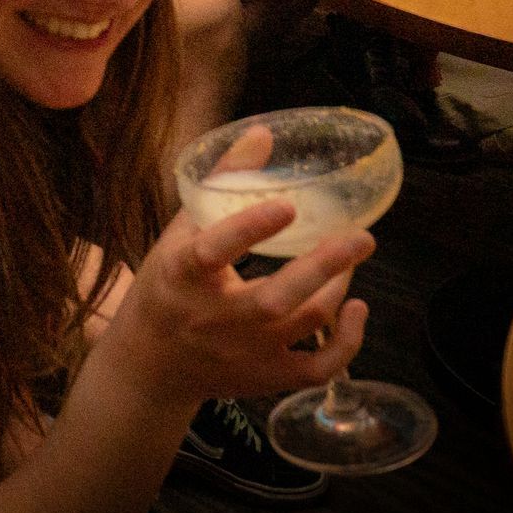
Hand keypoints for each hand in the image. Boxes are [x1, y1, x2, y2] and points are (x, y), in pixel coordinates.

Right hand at [104, 197, 372, 405]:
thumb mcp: (179, 234)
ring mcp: (243, 352)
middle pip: (275, 300)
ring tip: (352, 253)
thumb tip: (262, 135)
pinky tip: (356, 309)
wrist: (151, 364)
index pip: (212, 252)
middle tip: (361, 236)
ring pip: (304, 324)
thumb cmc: (168, 287)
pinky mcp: (265, 378)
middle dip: (322, 267)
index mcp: (182, 276)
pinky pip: (318, 369)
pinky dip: (347, 343)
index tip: (287, 206)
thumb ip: (220, 185)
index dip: (249, 230)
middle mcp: (214, 318)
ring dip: (338, 288)